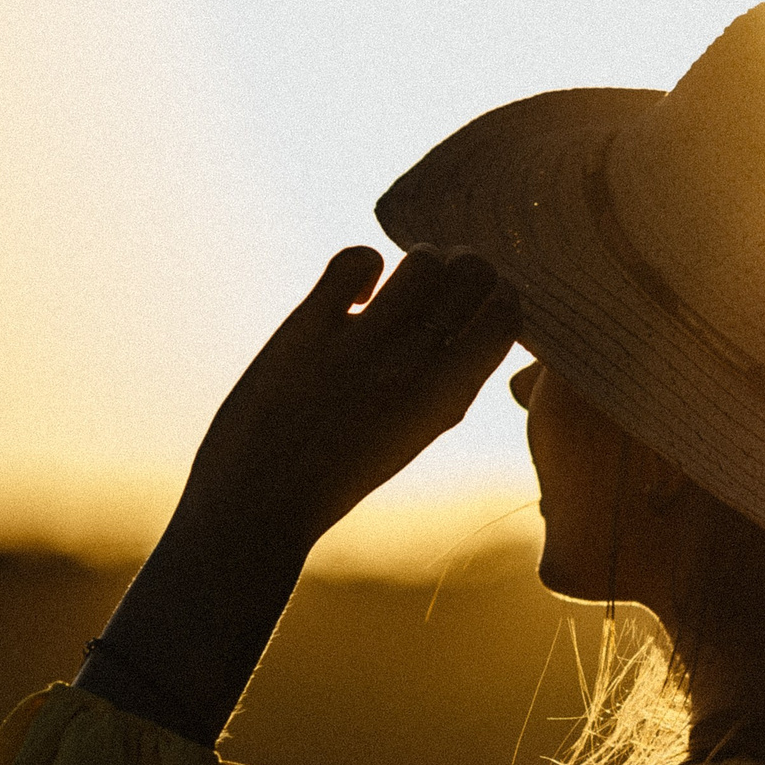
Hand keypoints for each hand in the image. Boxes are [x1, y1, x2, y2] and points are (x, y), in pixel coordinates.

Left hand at [184, 243, 520, 549]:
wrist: (259, 506)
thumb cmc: (335, 475)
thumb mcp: (411, 436)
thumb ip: (443, 385)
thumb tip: (463, 324)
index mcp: (447, 400)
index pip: (505, 316)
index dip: (497, 295)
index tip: (479, 299)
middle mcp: (413, 367)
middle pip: (472, 273)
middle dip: (464, 267)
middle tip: (441, 283)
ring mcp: (361, 345)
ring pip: (422, 261)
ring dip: (418, 262)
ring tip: (399, 286)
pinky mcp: (309, 328)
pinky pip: (357, 259)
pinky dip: (363, 263)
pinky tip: (355, 291)